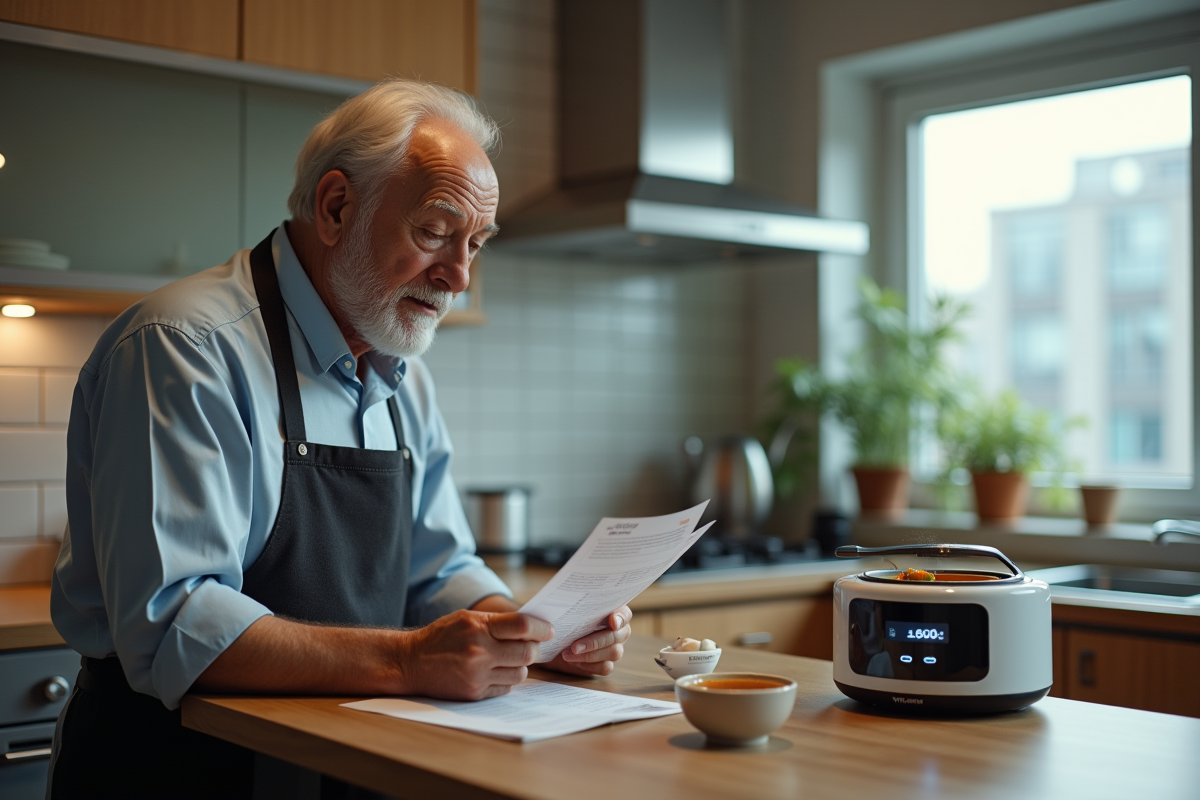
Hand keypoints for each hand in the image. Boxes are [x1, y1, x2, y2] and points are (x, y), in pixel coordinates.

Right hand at [394, 610, 552, 700]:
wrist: (410, 662)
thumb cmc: (441, 636)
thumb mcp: (466, 618)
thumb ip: (497, 621)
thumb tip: (531, 626)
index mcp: (478, 627)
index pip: (522, 626)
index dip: (541, 628)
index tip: (548, 630)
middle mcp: (479, 651)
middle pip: (527, 652)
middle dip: (535, 649)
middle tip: (533, 646)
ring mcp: (477, 675)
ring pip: (520, 673)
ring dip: (521, 666)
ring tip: (510, 659)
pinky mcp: (474, 693)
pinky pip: (506, 688)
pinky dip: (506, 679)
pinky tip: (495, 671)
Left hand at [541, 606, 631, 676]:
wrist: (555, 640)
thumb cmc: (564, 621)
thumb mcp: (565, 612)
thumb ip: (571, 608)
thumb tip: (564, 613)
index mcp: (612, 613)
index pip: (625, 613)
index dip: (621, 617)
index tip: (612, 622)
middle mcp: (618, 631)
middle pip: (618, 636)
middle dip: (595, 642)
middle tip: (574, 646)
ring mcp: (614, 648)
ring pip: (614, 653)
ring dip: (589, 655)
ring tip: (568, 654)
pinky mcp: (606, 664)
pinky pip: (605, 667)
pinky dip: (588, 666)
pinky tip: (573, 662)